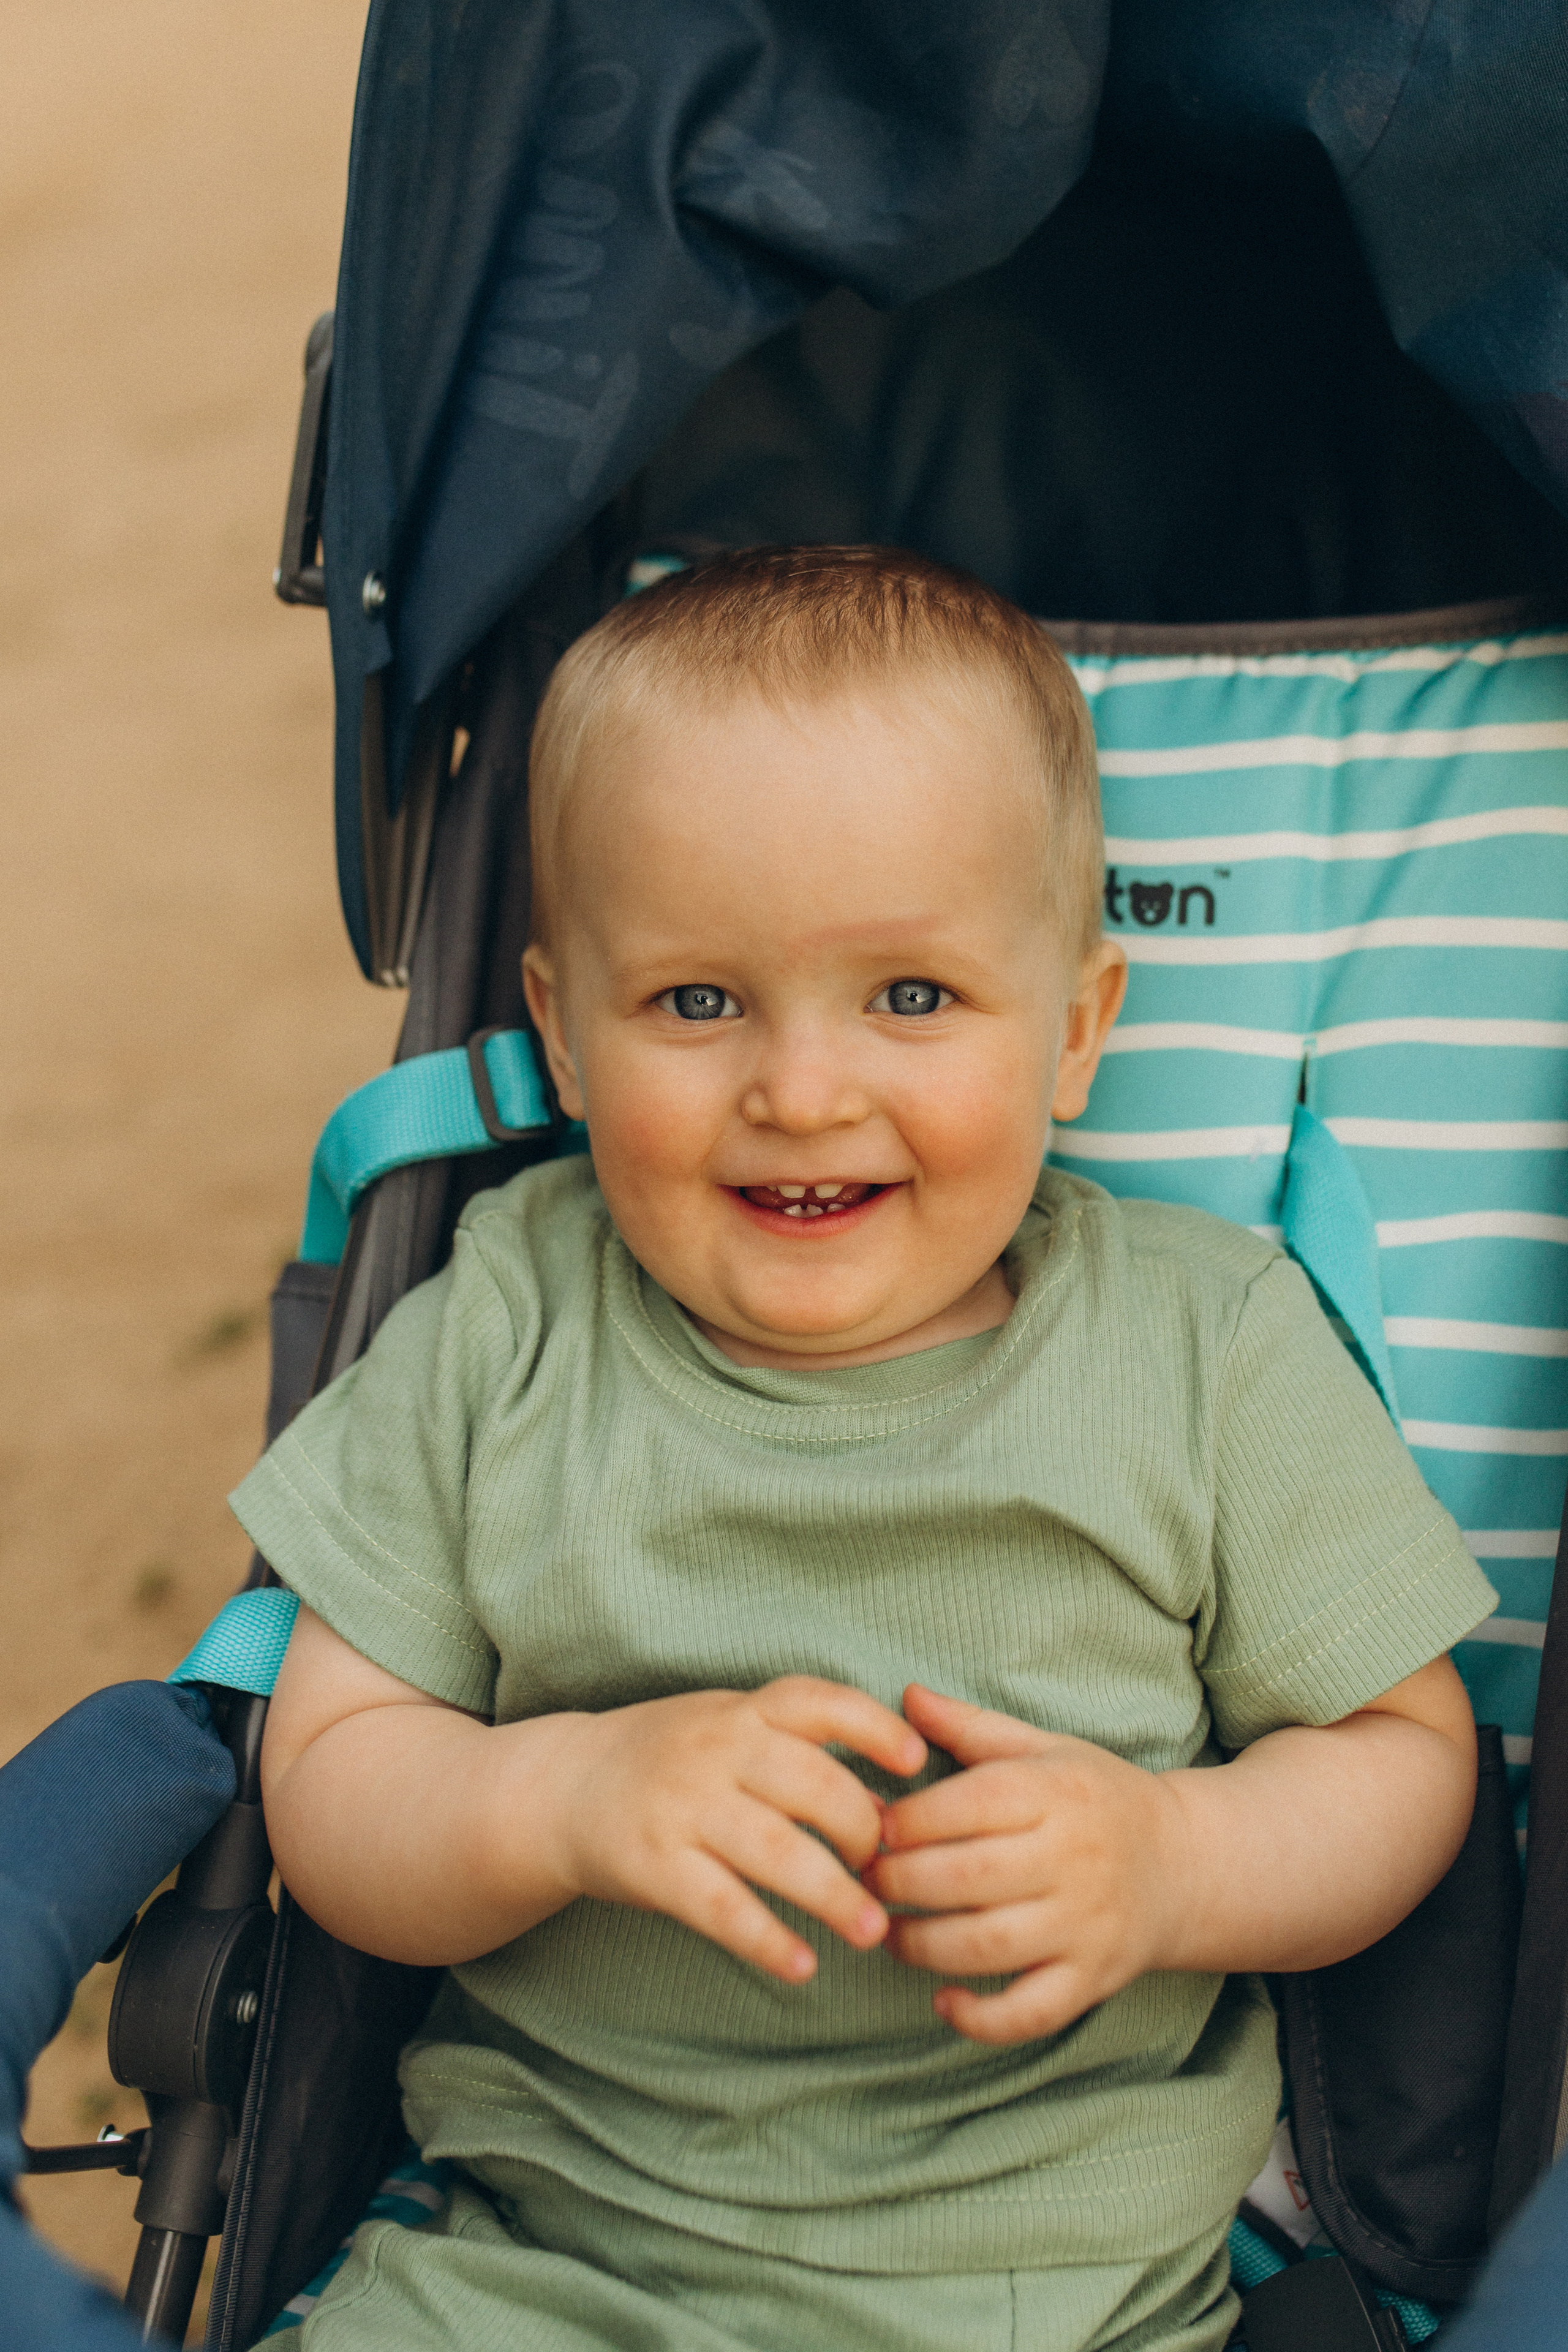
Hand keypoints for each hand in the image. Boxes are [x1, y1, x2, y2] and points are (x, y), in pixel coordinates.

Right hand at [544, 1678, 925, 1984]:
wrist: (564, 1787)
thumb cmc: (671, 1758)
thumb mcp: (728, 1728)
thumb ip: (799, 1754)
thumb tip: (890, 1805)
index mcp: (741, 1712)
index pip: (818, 1703)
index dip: (874, 1728)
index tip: (917, 1763)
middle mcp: (714, 1751)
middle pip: (810, 1784)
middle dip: (862, 1830)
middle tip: (888, 1870)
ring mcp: (681, 1807)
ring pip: (774, 1850)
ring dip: (831, 1894)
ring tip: (872, 1931)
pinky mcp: (653, 1865)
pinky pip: (721, 1907)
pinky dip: (766, 1939)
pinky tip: (802, 1966)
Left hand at [865, 1685, 1184, 2044]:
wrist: (1184, 1865)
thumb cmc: (1097, 1798)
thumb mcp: (1044, 1749)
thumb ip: (972, 1727)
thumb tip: (907, 1695)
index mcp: (1054, 1793)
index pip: (968, 1804)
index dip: (907, 1820)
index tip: (871, 1827)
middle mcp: (1072, 1858)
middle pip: (966, 1877)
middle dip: (899, 1883)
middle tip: (864, 1883)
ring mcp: (1084, 1924)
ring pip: (989, 1946)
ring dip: (922, 1946)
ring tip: (890, 1934)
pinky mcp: (1092, 1979)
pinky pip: (1031, 2012)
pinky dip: (982, 2018)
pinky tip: (945, 2002)